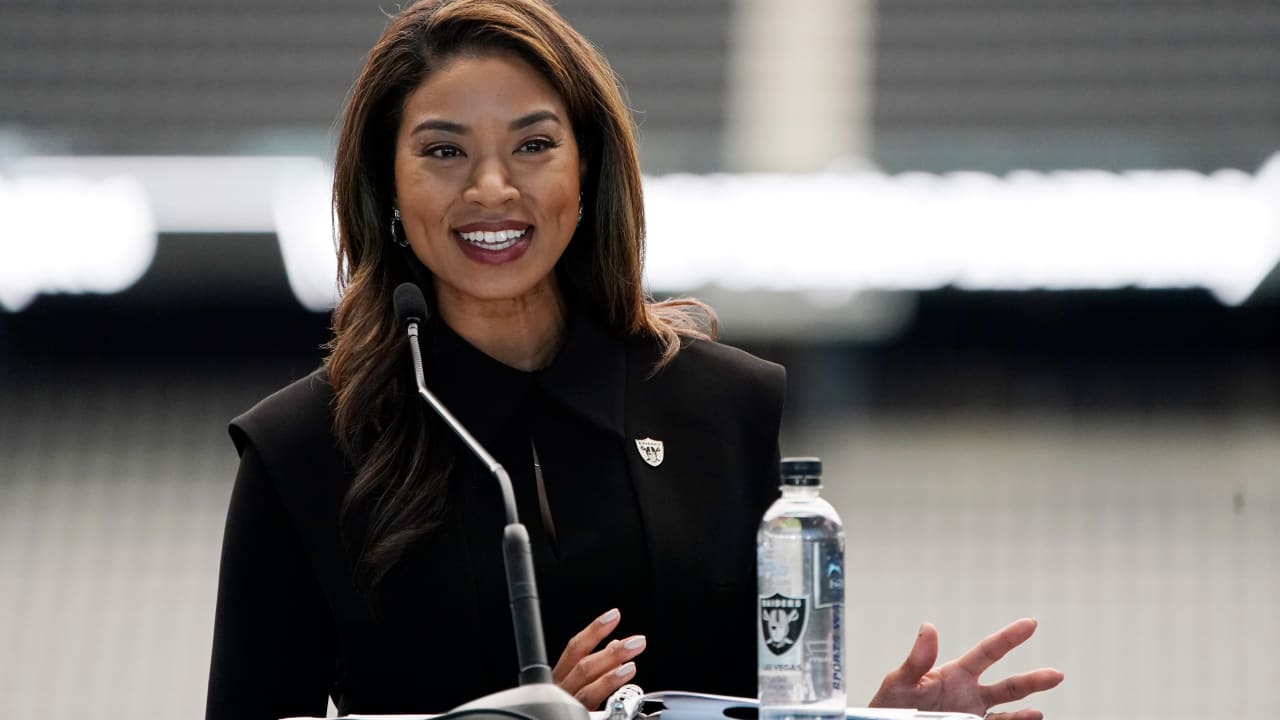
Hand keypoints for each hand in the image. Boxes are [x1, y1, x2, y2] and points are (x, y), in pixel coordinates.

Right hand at [552, 608, 646, 709]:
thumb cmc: (559, 708)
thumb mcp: (574, 685)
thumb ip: (594, 665)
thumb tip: (615, 643)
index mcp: (558, 677)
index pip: (575, 648)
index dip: (594, 631)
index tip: (614, 616)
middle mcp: (558, 689)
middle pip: (583, 665)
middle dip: (612, 650)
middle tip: (637, 641)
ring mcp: (565, 705)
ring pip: (587, 683)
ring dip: (612, 668)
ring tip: (633, 659)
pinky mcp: (575, 717)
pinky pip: (591, 703)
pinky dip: (609, 688)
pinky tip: (625, 680)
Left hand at [869, 618, 1063, 719]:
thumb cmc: (889, 704)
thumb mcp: (899, 681)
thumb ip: (916, 660)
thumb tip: (928, 627)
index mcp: (955, 674)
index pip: (987, 652)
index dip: (1009, 638)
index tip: (1031, 624)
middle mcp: (970, 694)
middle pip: (1007, 686)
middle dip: (1033, 680)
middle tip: (1057, 675)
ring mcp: (972, 714)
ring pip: (1007, 711)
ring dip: (1025, 712)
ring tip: (1040, 710)